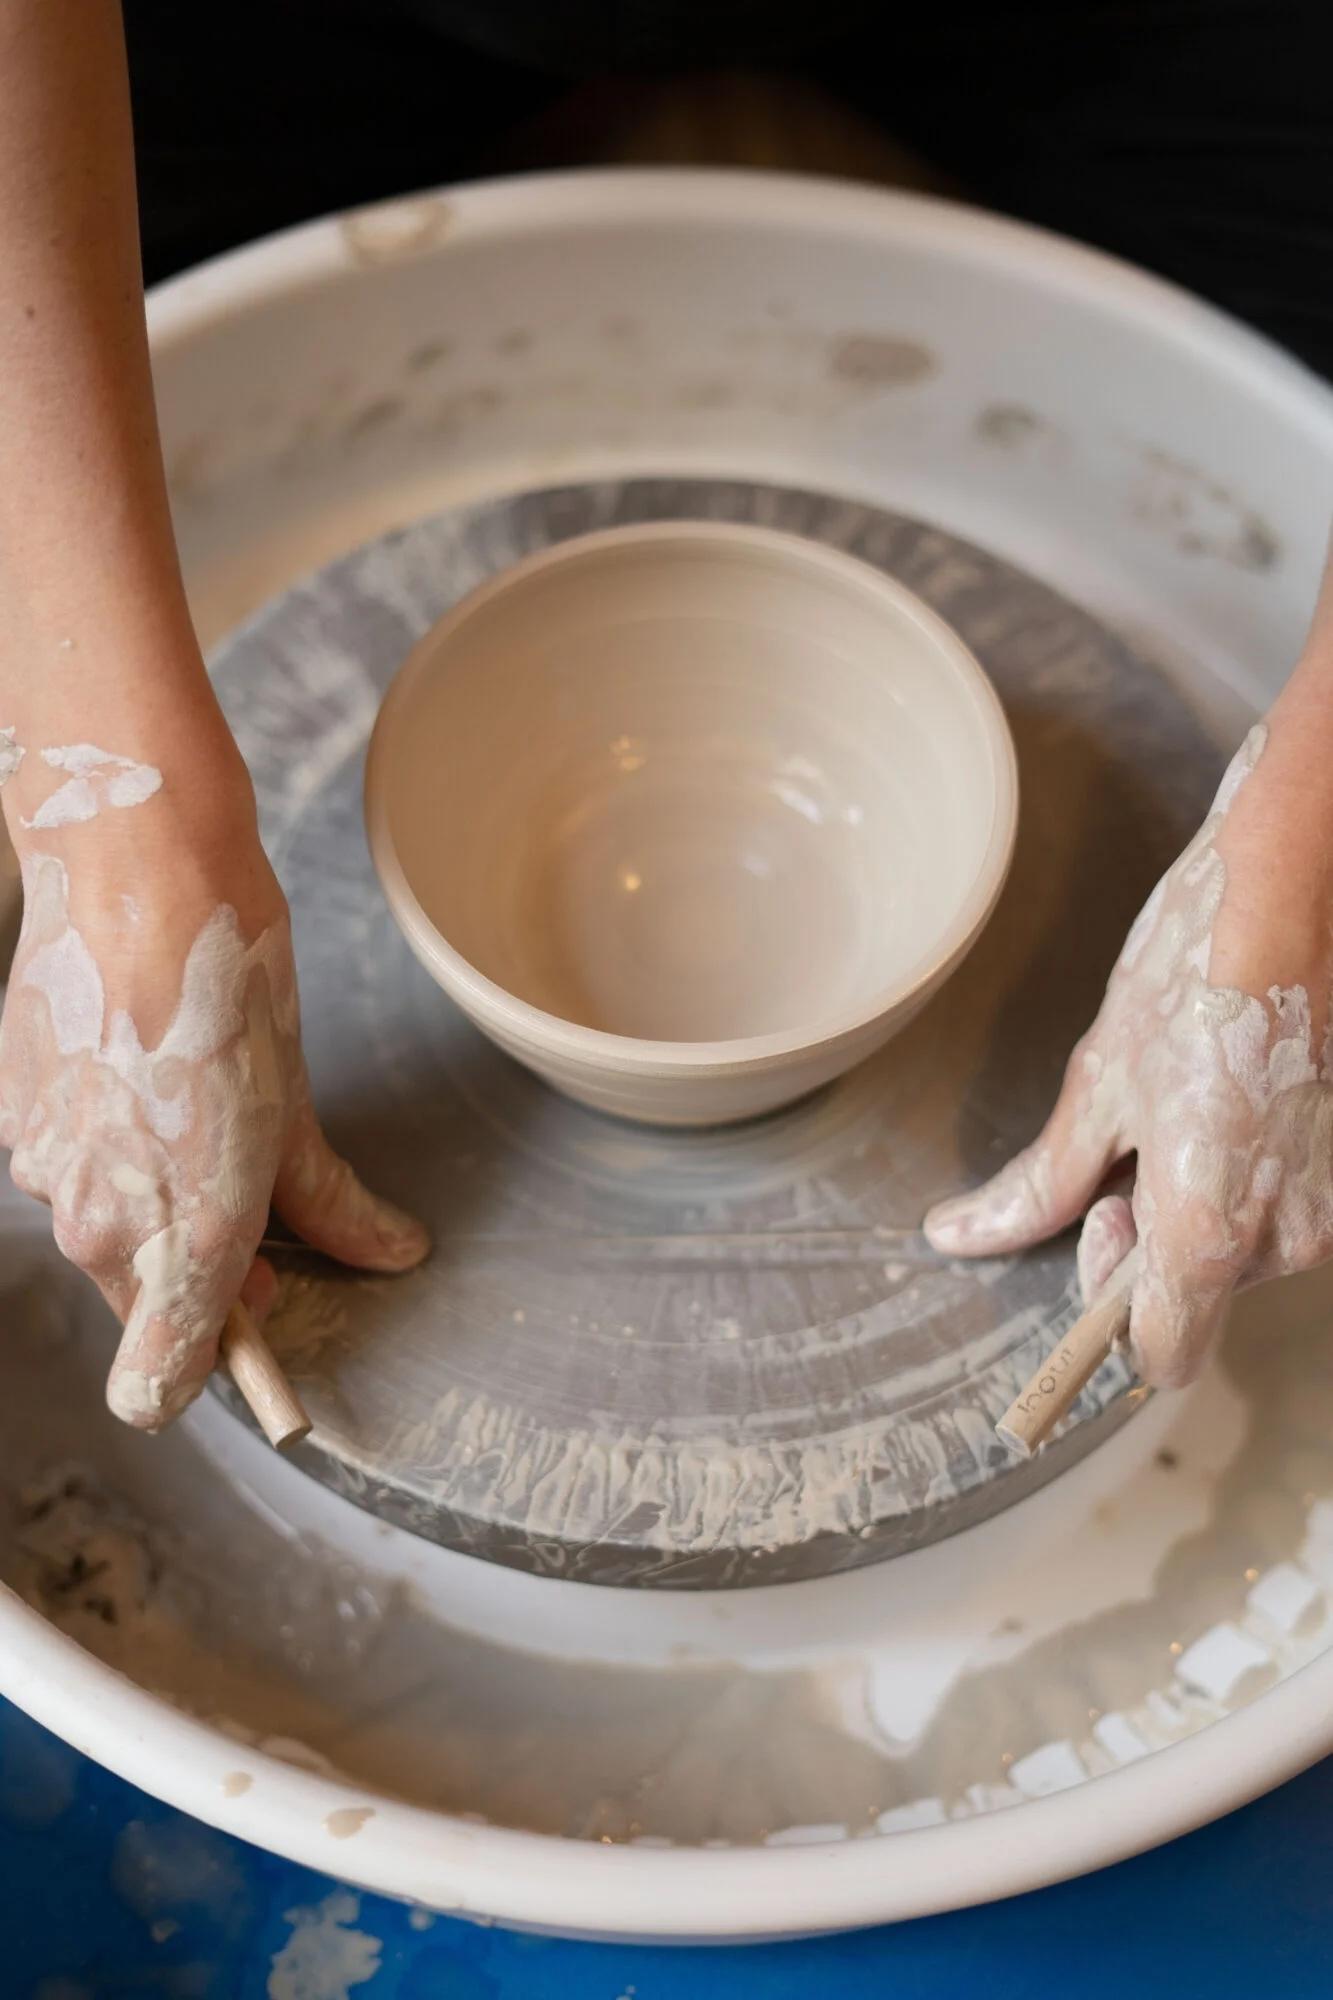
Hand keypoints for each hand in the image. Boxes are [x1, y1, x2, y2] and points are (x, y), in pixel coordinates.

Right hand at [0, 793, 427, 1428]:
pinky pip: (65, 1168)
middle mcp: (95, 1219)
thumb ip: (329, 1202)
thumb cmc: (225, 986)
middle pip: (140, 1302)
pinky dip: (103, 1147)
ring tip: (195, 1117)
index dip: (210, 1364)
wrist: (135, 873)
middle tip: (253, 1209)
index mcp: (184, 1231)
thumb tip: (389, 1249)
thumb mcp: (294, 1106)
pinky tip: (140, 1082)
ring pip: (101, 1230)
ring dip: (147, 1204)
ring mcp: (42, 1168)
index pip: (158, 1382)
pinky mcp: (11, 1118)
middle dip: (196, 1277)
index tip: (251, 1324)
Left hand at [924, 698, 1332, 1387]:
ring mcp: (1332, 1201)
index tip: (1100, 1217)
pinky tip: (1233, 1095)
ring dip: (1204, 1199)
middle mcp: (1286, 1238)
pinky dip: (1249, 1169)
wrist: (1292, 890)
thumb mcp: (1095, 1086)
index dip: (1110, 1302)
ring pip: (1244, 1250)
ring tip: (1191, 1100)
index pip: (1162, 1357)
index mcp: (1210, 1234)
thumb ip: (1035, 1186)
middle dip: (1154, 1234)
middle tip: (1139, 1137)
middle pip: (1202, 1294)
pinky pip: (1285, 1203)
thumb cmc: (1191, 978)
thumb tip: (959, 1237)